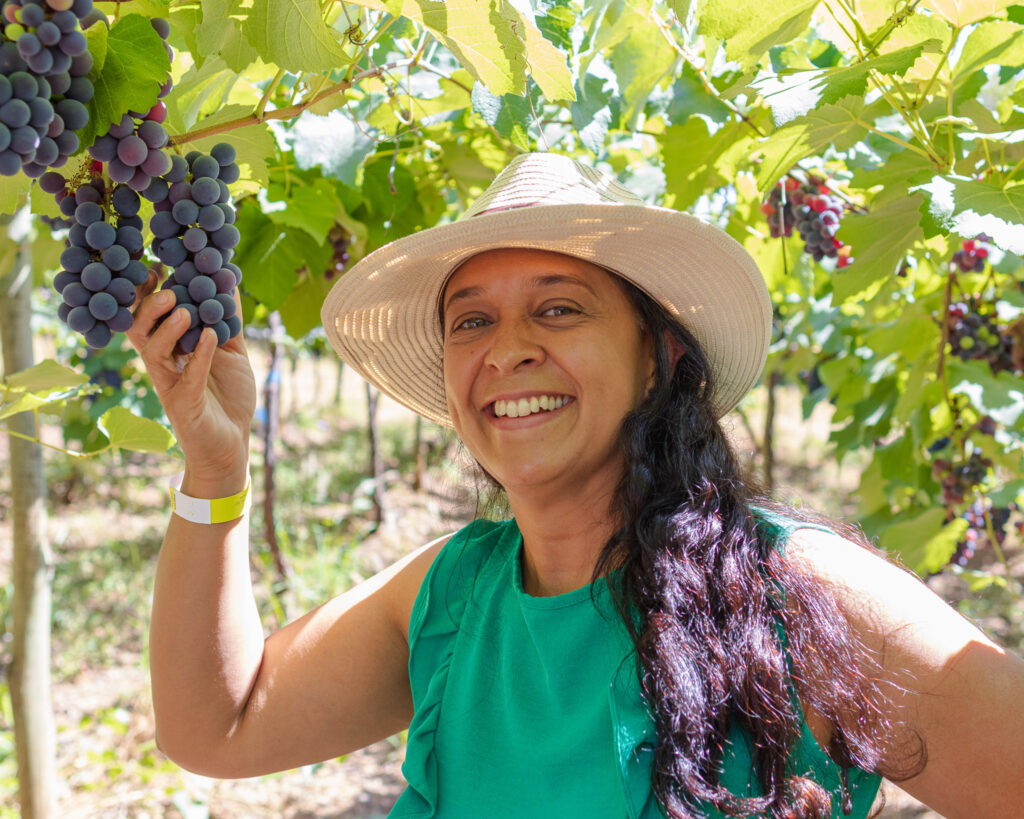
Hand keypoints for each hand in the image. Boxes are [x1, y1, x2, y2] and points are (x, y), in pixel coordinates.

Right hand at [127, 267, 255, 483]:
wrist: (232, 443)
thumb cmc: (227, 397)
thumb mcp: (232, 352)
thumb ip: (229, 320)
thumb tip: (230, 280)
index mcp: (170, 350)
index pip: (149, 316)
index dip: (147, 293)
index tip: (156, 265)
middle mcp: (163, 365)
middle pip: (140, 330)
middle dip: (148, 306)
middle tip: (165, 286)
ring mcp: (170, 385)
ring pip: (153, 352)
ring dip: (167, 329)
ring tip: (183, 309)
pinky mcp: (184, 404)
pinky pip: (188, 377)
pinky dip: (200, 356)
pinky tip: (211, 337)